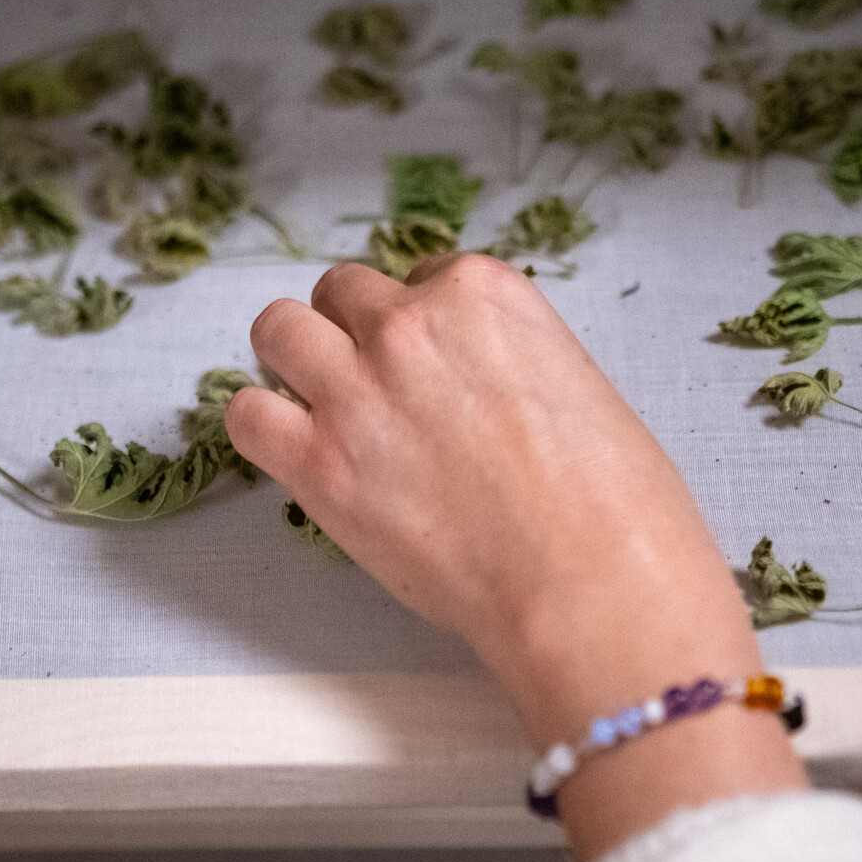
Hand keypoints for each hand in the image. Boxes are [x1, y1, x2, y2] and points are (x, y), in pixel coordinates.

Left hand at [228, 255, 803, 860]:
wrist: (593, 585)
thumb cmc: (617, 505)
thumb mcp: (578, 388)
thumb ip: (507, 363)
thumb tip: (473, 389)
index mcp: (485, 292)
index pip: (421, 276)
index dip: (422, 324)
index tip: (434, 369)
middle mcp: (411, 323)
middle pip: (340, 293)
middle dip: (352, 334)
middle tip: (374, 391)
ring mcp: (357, 390)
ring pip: (277, 331)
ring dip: (293, 363)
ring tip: (319, 411)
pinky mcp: (318, 464)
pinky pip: (245, 416)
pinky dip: (262, 428)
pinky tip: (294, 455)